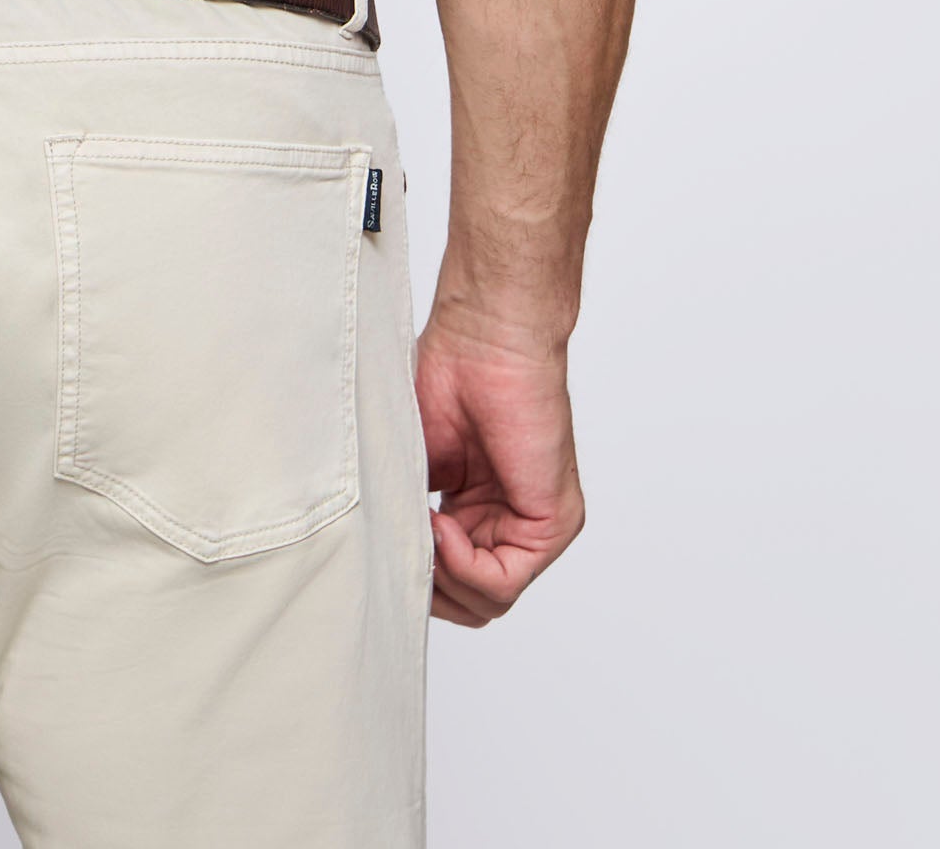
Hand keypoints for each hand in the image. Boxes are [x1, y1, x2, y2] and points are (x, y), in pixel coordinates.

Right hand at [414, 317, 584, 625]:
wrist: (485, 336)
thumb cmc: (446, 376)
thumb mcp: (412, 463)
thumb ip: (409, 518)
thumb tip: (387, 568)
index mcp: (476, 510)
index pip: (450, 583)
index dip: (415, 575)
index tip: (386, 539)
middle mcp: (507, 523)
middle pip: (470, 604)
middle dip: (429, 586)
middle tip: (404, 541)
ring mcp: (533, 526)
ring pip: (488, 602)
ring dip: (444, 575)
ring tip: (424, 525)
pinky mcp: (553, 522)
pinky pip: (504, 582)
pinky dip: (465, 566)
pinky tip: (443, 525)